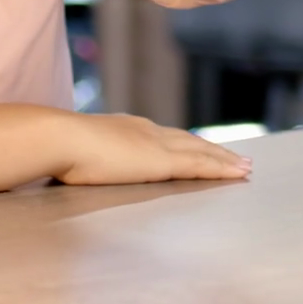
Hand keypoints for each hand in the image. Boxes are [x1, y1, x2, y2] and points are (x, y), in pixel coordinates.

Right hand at [56, 112, 251, 184]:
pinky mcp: (163, 161)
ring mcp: (156, 144)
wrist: (60, 139)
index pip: (165, 137)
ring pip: (201, 151)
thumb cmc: (57, 148)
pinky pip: (201, 165)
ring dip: (225, 159)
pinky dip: (222, 169)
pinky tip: (238, 173)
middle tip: (236, 157)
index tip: (200, 148)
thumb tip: (74, 166)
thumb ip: (84, 158)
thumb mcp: (76, 153)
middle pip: (189, 140)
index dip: (185, 143)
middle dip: (212, 149)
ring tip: (245, 167)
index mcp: (126, 129)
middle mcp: (146, 131)